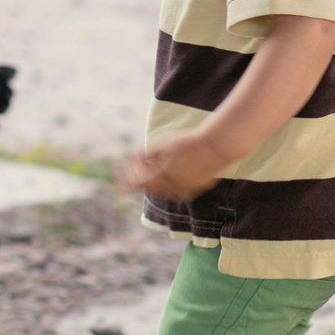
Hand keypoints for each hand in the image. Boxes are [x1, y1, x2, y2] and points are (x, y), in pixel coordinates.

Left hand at [115, 128, 229, 201]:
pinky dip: (173, 187)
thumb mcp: (164, 145)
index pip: (139, 183)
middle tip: (137, 171)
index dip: (127, 181)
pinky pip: (181, 191)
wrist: (216, 146)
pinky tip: (173, 178)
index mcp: (162, 176)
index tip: (118, 179)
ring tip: (154, 174)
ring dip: (157, 186)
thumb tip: (134, 160)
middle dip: (143, 181)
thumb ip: (147, 155)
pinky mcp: (198, 188)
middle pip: (153, 188)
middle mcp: (173, 187)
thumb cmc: (189, 142)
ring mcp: (187, 189)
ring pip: (167, 192)